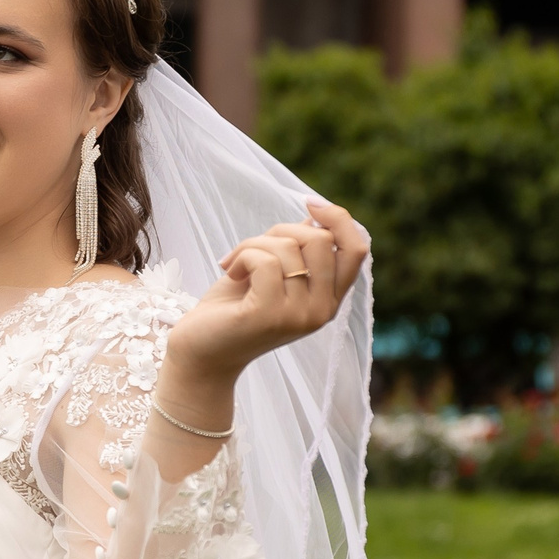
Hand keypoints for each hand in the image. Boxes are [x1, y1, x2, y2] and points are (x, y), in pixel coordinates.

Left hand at [161, 202, 367, 400]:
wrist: (201, 352)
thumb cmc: (234, 308)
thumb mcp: (272, 272)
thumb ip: (298, 250)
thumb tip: (315, 217)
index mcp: (329, 300)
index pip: (357, 250)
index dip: (338, 219)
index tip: (309, 205)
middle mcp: (322, 311)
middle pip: (321, 240)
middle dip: (280, 230)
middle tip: (251, 249)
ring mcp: (299, 316)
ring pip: (289, 247)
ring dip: (252, 244)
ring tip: (234, 264)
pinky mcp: (271, 316)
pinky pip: (265, 261)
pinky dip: (242, 256)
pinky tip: (230, 272)